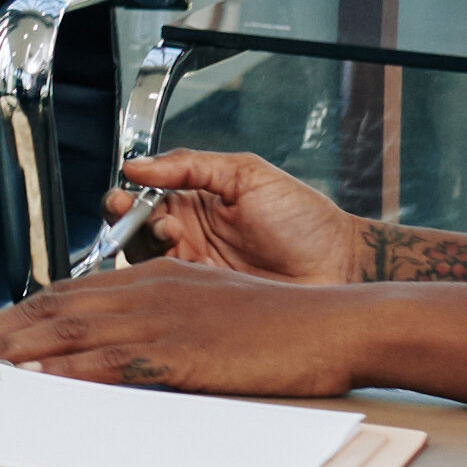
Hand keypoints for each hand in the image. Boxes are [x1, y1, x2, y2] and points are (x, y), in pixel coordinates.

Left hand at [0, 260, 387, 401]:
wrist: (335, 325)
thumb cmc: (283, 324)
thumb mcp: (213, 309)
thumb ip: (165, 320)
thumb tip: (125, 346)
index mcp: (155, 280)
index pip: (68, 293)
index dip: (18, 312)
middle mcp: (148, 294)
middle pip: (55, 309)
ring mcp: (162, 323)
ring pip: (71, 333)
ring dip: (16, 351)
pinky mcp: (180, 355)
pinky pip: (111, 363)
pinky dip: (67, 372)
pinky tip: (38, 381)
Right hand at [91, 146, 366, 284]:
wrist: (341, 265)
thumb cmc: (304, 218)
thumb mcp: (246, 175)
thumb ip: (189, 165)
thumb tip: (136, 165)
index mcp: (195, 202)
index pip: (143, 197)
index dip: (127, 197)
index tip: (126, 196)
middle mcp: (189, 236)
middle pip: (134, 231)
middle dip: (127, 222)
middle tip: (138, 217)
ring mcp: (196, 270)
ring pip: (145, 261)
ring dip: (147, 246)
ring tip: (172, 235)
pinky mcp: (205, 302)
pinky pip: (169, 293)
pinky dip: (162, 280)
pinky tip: (179, 265)